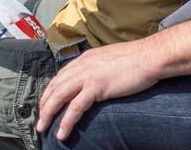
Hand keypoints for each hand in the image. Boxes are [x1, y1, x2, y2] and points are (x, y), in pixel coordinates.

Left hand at [37, 40, 158, 140]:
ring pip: (59, 96)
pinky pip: (74, 108)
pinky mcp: (96, 87)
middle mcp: (83, 64)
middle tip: (40, 120)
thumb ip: (100, 66)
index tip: (47, 103)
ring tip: (43, 128)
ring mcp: (89, 75)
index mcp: (87, 58)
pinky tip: (62, 134)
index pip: (61, 75)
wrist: (150, 56)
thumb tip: (97, 77)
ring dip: (48, 114)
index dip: (51, 90)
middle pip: (55, 85)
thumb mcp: (112, 59)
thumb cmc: (138, 58)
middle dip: (44, 104)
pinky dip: (66, 122)